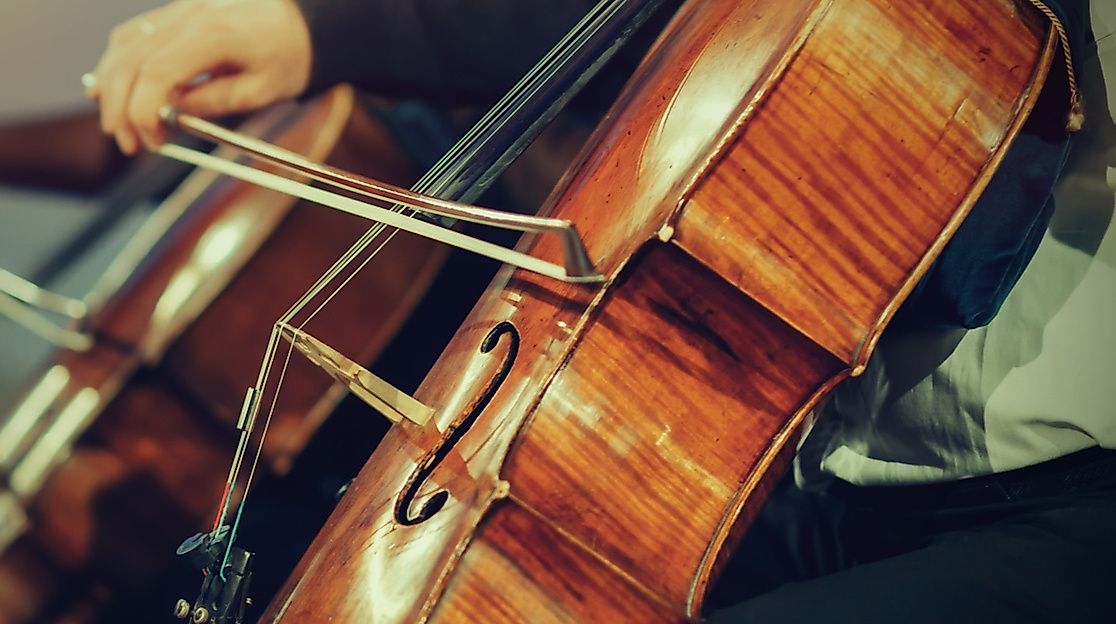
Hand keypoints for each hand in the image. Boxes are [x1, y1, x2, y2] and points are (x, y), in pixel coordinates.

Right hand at [86, 0, 312, 154]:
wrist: (302, 23)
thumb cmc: (290, 56)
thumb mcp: (262, 91)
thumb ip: (213, 102)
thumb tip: (170, 115)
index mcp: (216, 33)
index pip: (157, 72)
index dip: (143, 111)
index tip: (150, 139)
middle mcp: (190, 14)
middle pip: (131, 58)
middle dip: (120, 106)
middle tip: (128, 142)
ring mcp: (180, 9)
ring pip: (124, 43)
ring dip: (111, 86)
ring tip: (118, 123)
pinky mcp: (176, 13)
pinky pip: (134, 34)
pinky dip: (118, 63)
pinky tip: (112, 89)